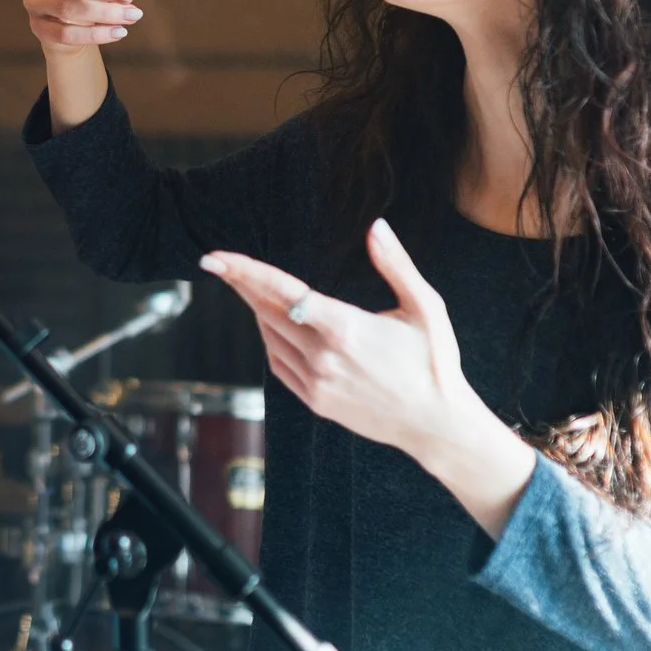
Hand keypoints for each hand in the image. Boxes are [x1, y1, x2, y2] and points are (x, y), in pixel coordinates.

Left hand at [200, 221, 534, 535]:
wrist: (436, 424)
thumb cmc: (435, 361)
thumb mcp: (424, 306)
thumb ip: (395, 263)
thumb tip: (375, 226)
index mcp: (346, 328)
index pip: (282, 291)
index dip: (245, 271)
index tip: (214, 259)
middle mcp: (323, 356)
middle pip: (266, 311)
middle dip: (241, 284)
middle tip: (219, 264)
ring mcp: (316, 382)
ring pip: (270, 337)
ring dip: (255, 310)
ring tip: (248, 288)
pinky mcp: (315, 401)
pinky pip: (278, 364)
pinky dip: (270, 341)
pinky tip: (272, 326)